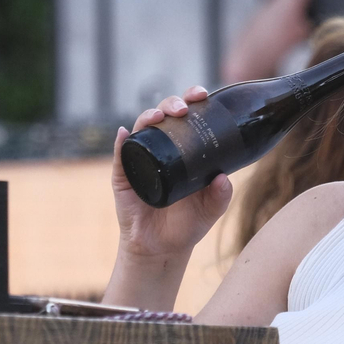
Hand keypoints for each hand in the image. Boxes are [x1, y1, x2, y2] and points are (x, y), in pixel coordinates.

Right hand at [112, 88, 233, 260]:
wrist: (161, 249)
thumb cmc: (187, 225)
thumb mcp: (210, 211)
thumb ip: (220, 197)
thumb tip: (223, 179)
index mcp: (185, 149)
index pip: (188, 117)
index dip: (193, 100)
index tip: (203, 94)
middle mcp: (162, 148)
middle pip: (164, 115)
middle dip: (172, 104)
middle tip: (183, 109)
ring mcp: (141, 159)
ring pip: (141, 128)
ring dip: (148, 116)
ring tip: (158, 117)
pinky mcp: (123, 176)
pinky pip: (120, 155)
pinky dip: (120, 142)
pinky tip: (124, 133)